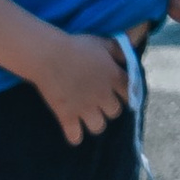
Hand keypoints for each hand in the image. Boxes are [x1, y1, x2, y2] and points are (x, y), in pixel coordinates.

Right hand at [32, 28, 131, 144]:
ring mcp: (85, 108)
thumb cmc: (76, 46)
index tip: (118, 92)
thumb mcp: (102, 42)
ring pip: (98, 127)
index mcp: (113, 76)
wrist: (50, 56)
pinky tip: (73, 130)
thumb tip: (128, 58)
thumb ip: (118, 51)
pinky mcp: (67, 116)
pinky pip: (75, 137)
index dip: (125, 93)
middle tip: (98, 103)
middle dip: (108, 108)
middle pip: (115, 112)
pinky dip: (75, 136)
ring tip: (86, 117)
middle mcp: (103, 95)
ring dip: (94, 123)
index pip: (130, 92)